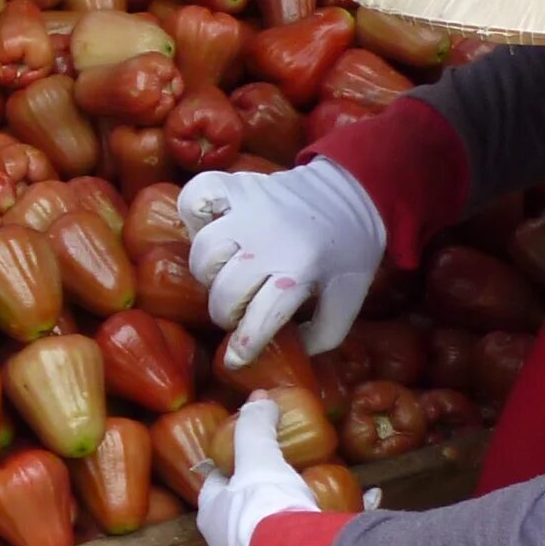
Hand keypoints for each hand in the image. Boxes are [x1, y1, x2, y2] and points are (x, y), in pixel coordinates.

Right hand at [178, 161, 386, 369]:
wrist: (351, 191)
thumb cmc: (348, 250)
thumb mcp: (348, 297)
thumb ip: (323, 334)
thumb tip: (290, 353)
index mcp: (302, 269)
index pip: (260, 319)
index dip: (244, 346)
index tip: (236, 359)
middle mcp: (270, 240)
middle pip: (225, 291)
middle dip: (227, 314)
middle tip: (238, 313)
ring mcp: (249, 209)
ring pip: (203, 253)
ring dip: (209, 275)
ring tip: (224, 276)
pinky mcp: (237, 186)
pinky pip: (195, 198)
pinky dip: (192, 215)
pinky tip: (208, 230)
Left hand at [195, 396, 318, 545]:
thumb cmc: (265, 506)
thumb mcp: (259, 457)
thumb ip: (256, 428)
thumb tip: (258, 397)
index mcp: (211, 514)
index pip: (215, 482)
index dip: (229, 466)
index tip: (246, 453)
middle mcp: (225, 542)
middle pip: (240, 509)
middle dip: (256, 493)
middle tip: (279, 473)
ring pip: (266, 531)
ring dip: (280, 516)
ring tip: (302, 497)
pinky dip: (301, 535)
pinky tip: (318, 524)